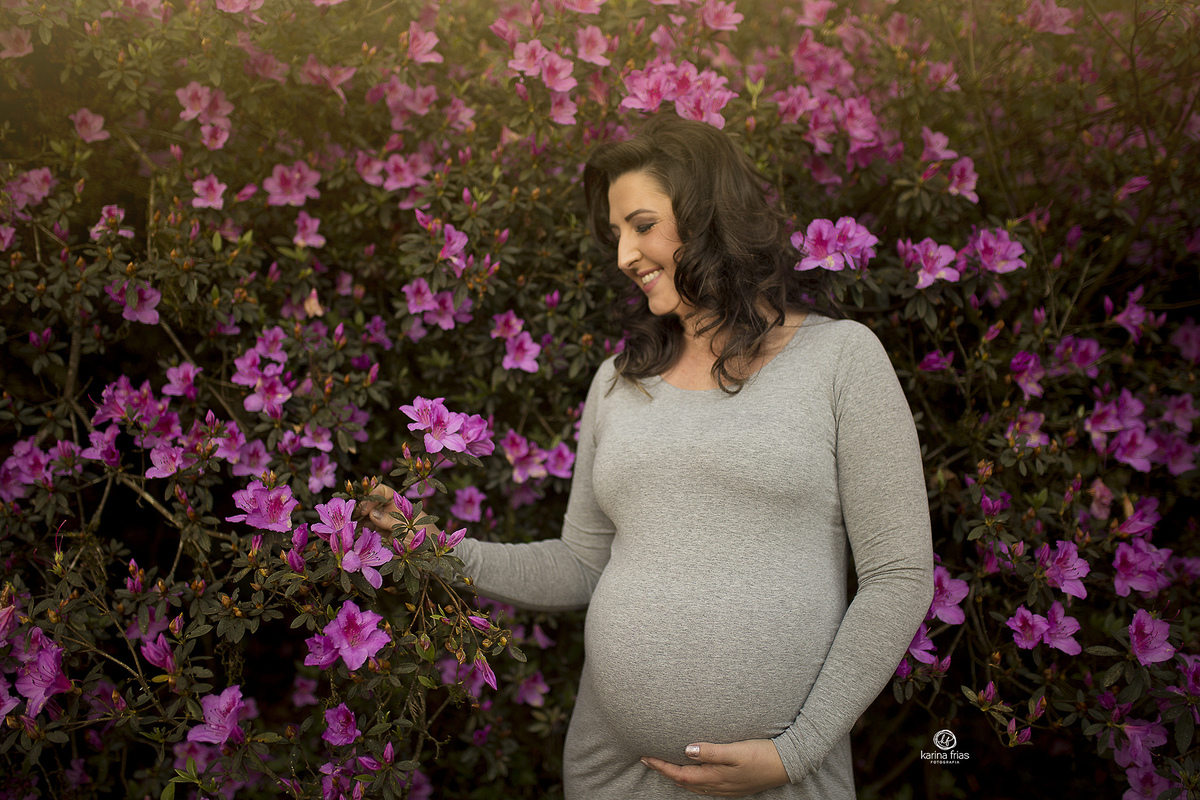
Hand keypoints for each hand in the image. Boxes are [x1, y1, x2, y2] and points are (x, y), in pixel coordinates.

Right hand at [355, 482, 435, 547]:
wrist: (430, 552)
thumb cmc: (424, 534)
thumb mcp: (409, 526)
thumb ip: (391, 520)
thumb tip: (372, 514)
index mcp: (397, 502)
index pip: (381, 492)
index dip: (371, 497)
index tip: (365, 509)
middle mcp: (388, 510)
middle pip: (369, 505)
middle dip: (359, 510)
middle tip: (350, 518)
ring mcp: (382, 522)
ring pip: (365, 518)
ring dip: (357, 522)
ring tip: (349, 528)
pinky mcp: (380, 535)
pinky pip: (367, 531)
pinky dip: (360, 532)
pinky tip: (353, 535)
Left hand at [641, 739, 788, 796]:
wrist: (787, 765)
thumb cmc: (762, 755)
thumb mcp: (736, 750)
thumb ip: (711, 751)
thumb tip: (686, 750)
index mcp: (715, 776)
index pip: (680, 774)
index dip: (661, 767)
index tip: (646, 757)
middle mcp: (717, 786)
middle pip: (683, 782)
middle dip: (665, 772)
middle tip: (649, 761)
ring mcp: (725, 788)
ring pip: (694, 786)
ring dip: (677, 777)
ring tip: (665, 767)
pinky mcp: (733, 787)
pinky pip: (705, 787)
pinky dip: (692, 781)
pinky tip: (693, 775)